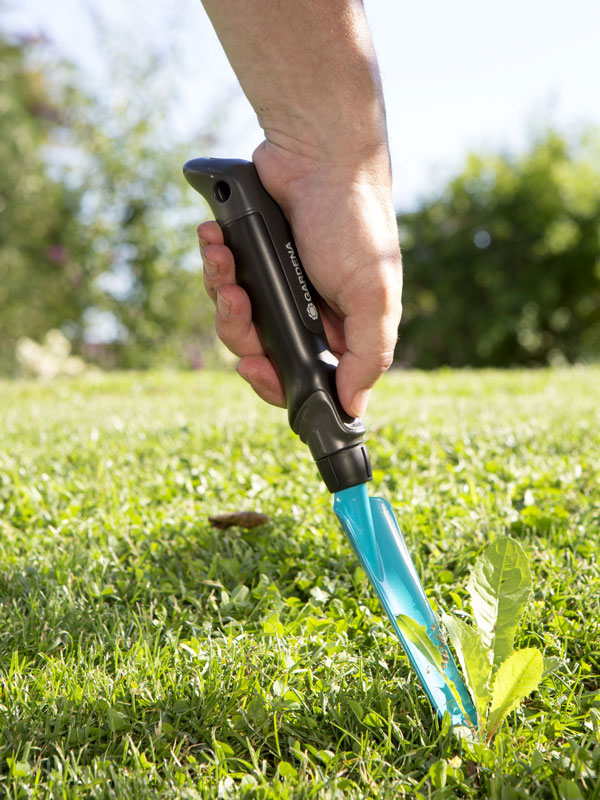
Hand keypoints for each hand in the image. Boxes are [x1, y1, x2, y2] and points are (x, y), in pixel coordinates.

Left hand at [197, 141, 402, 416]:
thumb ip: (369, 355)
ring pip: (232, 319)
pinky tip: (215, 239)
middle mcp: (305, 313)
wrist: (317, 154)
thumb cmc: (354, 223)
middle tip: (240, 302)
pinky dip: (214, 262)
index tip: (257, 370)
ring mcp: (274, 287)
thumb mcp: (374, 295)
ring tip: (224, 259)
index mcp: (339, 330)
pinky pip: (219, 280)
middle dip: (241, 332)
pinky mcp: (247, 260)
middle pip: (258, 352)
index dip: (275, 385)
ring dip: (222, 291)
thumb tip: (354, 409)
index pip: (304, 381)